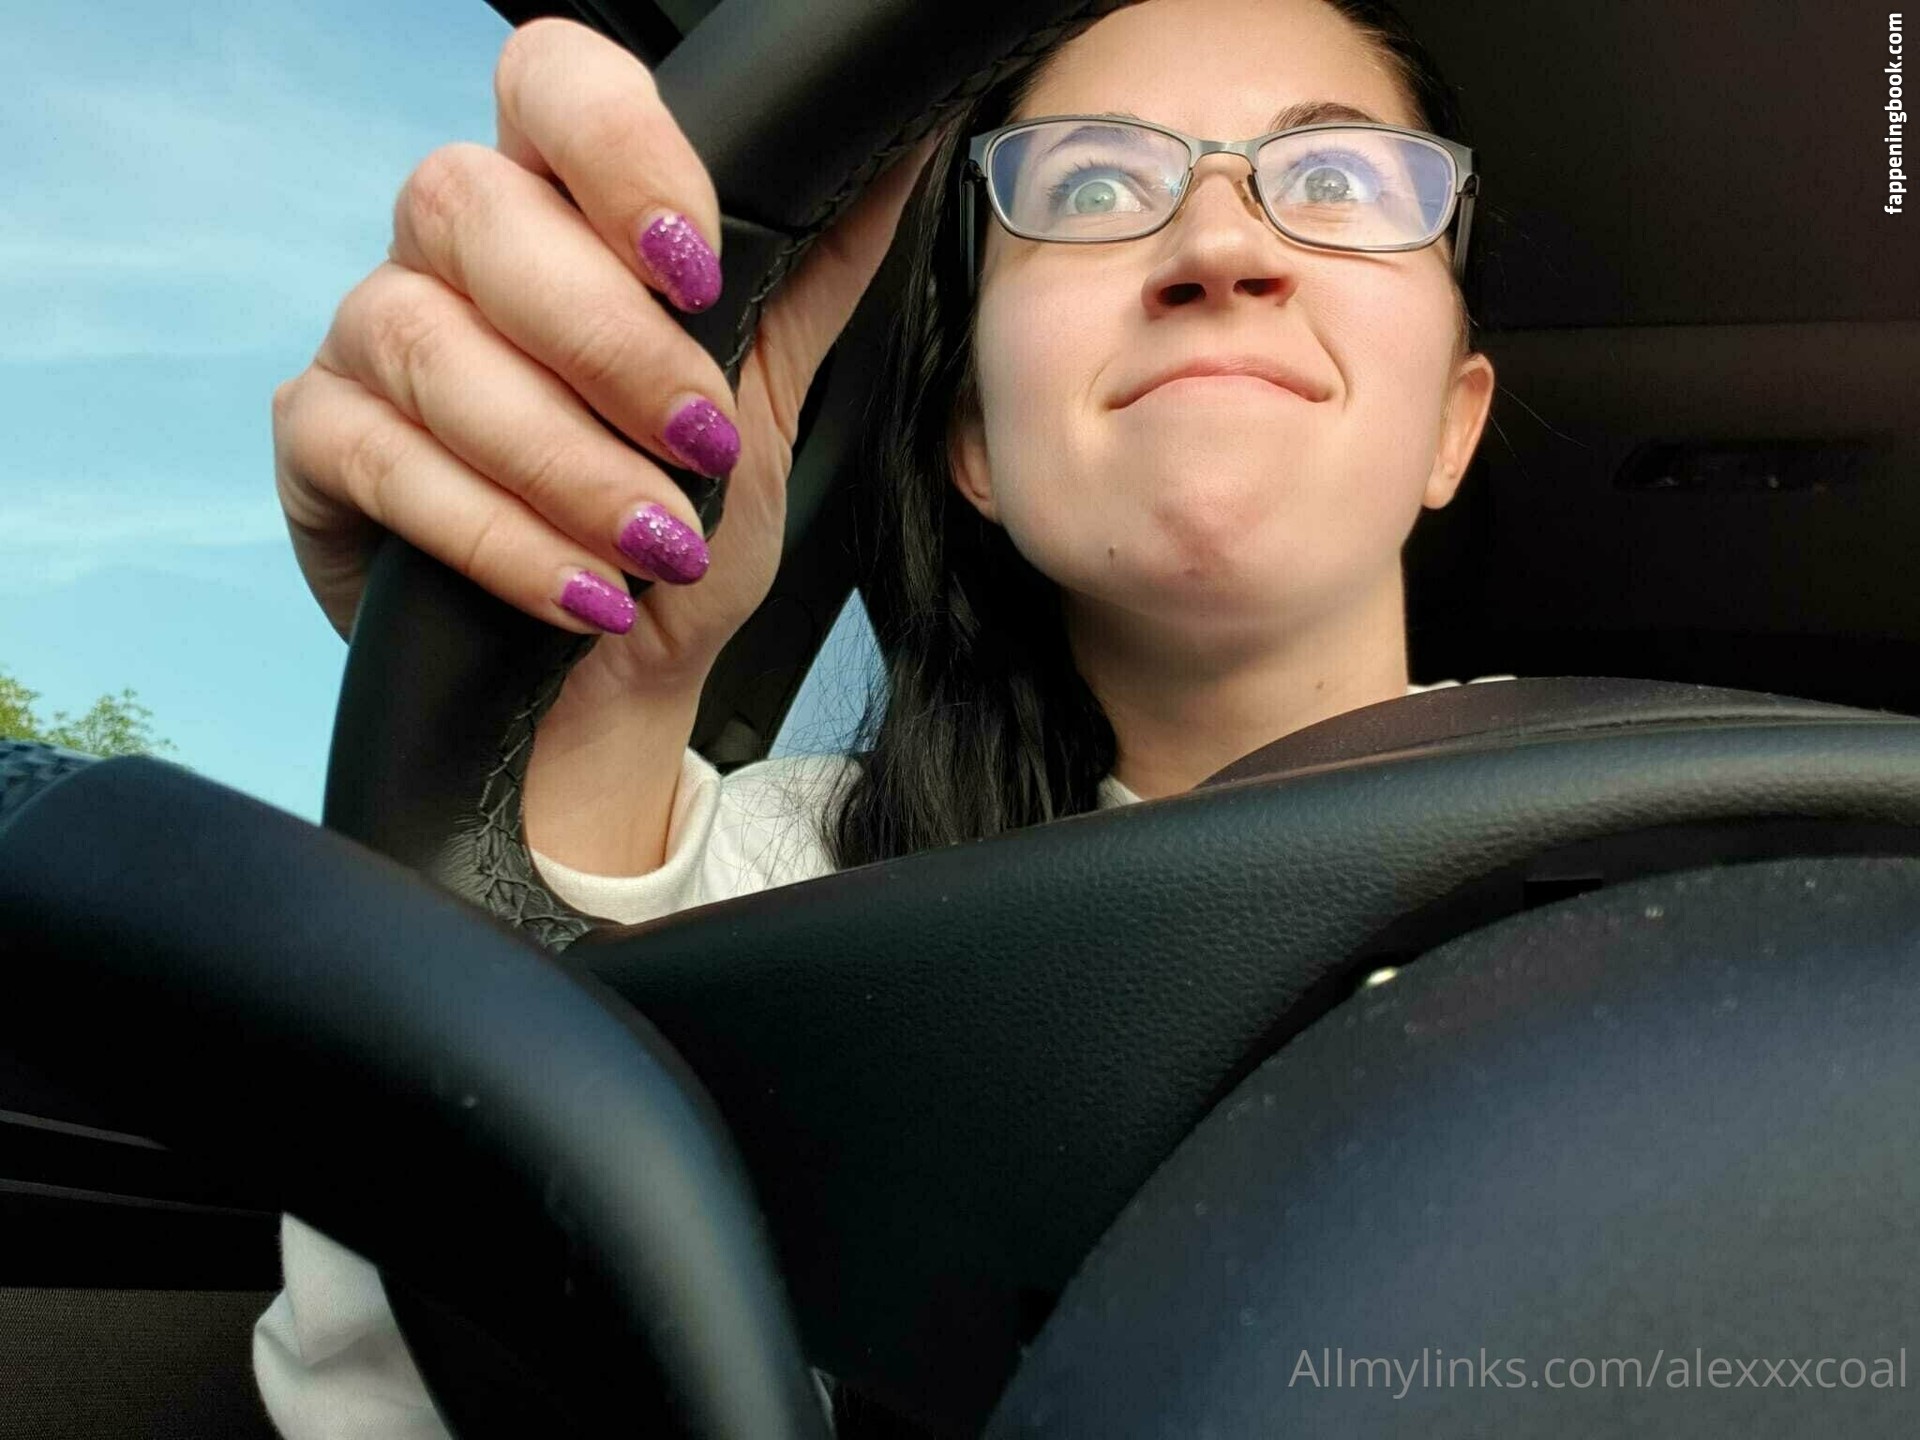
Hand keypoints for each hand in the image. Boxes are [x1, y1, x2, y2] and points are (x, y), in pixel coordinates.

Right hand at [272, 16, 929, 697]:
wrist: (621, 681)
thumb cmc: (684, 530)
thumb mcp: (767, 401)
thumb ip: (814, 273)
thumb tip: (906, 146)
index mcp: (558, 205)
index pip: (552, 82)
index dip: (617, 150)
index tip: (697, 266)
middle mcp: (447, 250)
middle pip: (469, 203)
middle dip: (608, 342)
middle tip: (702, 446)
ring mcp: (368, 340)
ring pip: (427, 341)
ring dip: (566, 459)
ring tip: (657, 546)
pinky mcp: (317, 446)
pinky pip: (384, 460)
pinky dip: (501, 537)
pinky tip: (583, 591)